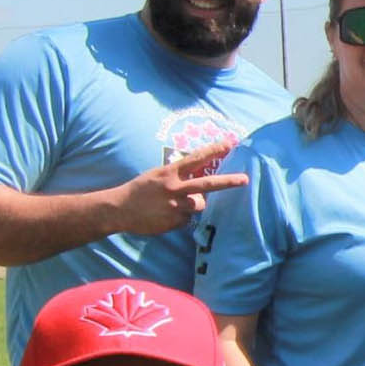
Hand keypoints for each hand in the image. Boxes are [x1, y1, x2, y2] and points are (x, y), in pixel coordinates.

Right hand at [115, 140, 248, 234]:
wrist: (120, 209)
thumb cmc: (140, 190)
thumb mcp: (157, 176)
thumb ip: (178, 178)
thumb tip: (199, 191)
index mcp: (169, 172)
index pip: (196, 158)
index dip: (213, 150)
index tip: (229, 143)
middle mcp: (174, 188)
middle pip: (207, 185)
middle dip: (227, 182)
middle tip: (244, 180)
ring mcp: (176, 206)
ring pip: (198, 205)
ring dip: (193, 205)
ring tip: (171, 205)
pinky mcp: (175, 222)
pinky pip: (187, 219)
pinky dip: (181, 217)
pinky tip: (165, 215)